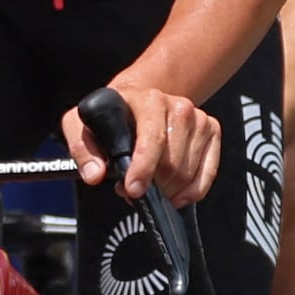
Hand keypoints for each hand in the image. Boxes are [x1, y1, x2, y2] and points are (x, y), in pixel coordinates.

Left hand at [71, 79, 218, 205]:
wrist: (139, 99)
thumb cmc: (113, 115)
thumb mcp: (82, 124)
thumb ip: (82, 150)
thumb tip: (95, 175)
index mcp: (149, 100)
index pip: (153, 140)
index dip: (143, 169)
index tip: (133, 190)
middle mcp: (179, 106)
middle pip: (172, 163)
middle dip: (152, 186)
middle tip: (133, 190)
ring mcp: (198, 119)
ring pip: (188, 173)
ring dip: (167, 191)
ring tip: (149, 186)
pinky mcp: (211, 130)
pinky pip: (207, 174)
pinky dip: (191, 192)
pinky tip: (174, 195)